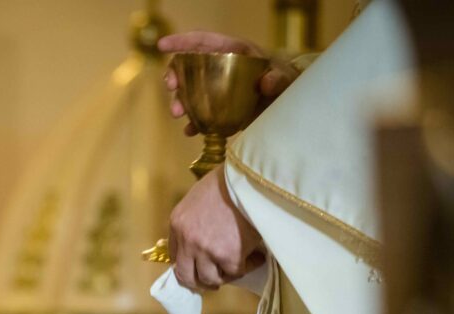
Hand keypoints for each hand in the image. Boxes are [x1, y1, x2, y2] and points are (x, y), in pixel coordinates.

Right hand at [158, 31, 299, 135]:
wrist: (290, 104)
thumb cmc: (288, 83)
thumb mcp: (286, 78)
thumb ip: (278, 78)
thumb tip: (265, 83)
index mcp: (233, 53)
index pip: (203, 42)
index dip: (181, 41)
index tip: (162, 46)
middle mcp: (221, 70)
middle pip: (190, 68)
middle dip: (174, 77)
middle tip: (171, 88)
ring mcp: (218, 91)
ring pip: (191, 93)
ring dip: (180, 103)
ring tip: (178, 115)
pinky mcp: (221, 111)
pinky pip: (202, 115)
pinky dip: (195, 124)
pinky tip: (190, 131)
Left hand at [168, 165, 264, 290]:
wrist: (248, 179)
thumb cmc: (227, 182)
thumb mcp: (198, 198)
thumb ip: (195, 219)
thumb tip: (203, 236)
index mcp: (177, 223)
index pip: (175, 256)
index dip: (188, 264)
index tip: (199, 265)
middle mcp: (187, 241)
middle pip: (186, 276)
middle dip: (199, 281)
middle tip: (214, 278)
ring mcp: (206, 251)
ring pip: (210, 279)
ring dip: (224, 276)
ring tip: (237, 268)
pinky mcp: (229, 257)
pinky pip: (236, 272)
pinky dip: (248, 267)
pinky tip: (256, 258)